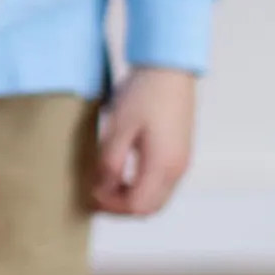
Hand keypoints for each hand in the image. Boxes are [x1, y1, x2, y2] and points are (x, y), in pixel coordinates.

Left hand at [91, 66, 196, 216]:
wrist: (169, 66)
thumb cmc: (145, 91)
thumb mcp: (120, 125)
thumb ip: (111, 161)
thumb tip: (102, 188)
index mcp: (163, 165)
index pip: (138, 206)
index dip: (112, 206)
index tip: (92, 194)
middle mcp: (177, 169)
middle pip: (150, 208)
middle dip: (122, 206)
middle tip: (97, 195)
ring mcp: (182, 161)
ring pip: (157, 197)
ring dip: (132, 196)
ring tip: (107, 183)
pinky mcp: (180, 151)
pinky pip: (162, 182)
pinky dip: (142, 185)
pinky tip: (124, 170)